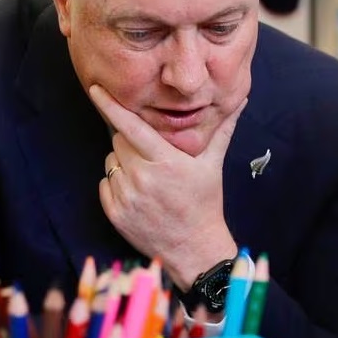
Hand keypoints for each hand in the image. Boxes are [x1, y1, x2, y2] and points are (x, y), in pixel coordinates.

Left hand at [89, 85, 242, 287]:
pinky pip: (105, 183)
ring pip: (111, 161)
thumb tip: (241, 102)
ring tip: (147, 178)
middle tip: (151, 156)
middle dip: (131, 142)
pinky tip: (139, 194)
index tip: (96, 89)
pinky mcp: (115, 212)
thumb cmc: (204, 204)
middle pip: (119, 141)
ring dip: (124, 164)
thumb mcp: (213, 166)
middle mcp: (143, 178)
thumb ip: (222, 131)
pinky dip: (117, 184)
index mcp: (166, 162)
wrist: (193, 248)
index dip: (112, 106)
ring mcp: (126, 196)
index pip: (132, 127)